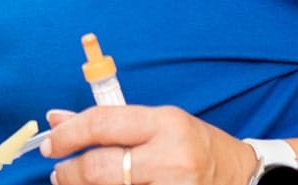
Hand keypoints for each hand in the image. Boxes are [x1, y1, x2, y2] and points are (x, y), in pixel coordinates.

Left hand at [42, 106, 256, 184]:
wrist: (247, 180)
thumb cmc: (197, 148)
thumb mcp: (157, 123)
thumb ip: (109, 122)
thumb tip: (57, 119)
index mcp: (164, 124)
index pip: (101, 123)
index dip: (68, 135)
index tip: (51, 143)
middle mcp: (170, 158)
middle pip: (101, 167)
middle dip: (71, 172)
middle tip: (59, 172)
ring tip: (76, 183)